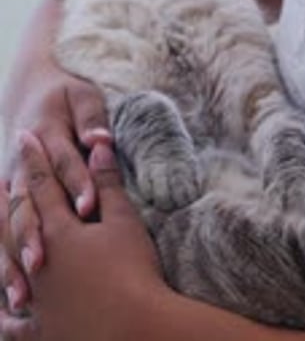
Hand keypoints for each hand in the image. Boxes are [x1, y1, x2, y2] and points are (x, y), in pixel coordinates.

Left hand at [0, 133, 162, 340]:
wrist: (137, 330)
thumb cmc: (133, 271)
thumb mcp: (124, 221)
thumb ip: (107, 182)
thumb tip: (98, 144)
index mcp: (60, 229)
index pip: (43, 184)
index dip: (34, 159)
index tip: (25, 137)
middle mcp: (40, 261)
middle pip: (16, 221)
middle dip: (4, 198)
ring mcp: (38, 298)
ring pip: (8, 266)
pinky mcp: (43, 331)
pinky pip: (13, 326)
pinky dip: (3, 317)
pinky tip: (1, 311)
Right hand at [1, 62, 110, 311]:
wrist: (28, 88)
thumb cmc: (62, 94)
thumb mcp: (80, 94)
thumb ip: (91, 116)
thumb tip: (101, 138)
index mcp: (45, 136)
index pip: (64, 164)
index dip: (76, 184)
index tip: (88, 208)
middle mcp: (22, 166)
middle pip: (27, 204)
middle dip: (33, 235)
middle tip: (42, 263)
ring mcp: (11, 185)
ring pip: (7, 228)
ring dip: (12, 261)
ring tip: (22, 296)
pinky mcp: (9, 200)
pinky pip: (1, 237)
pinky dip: (4, 266)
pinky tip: (12, 299)